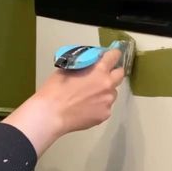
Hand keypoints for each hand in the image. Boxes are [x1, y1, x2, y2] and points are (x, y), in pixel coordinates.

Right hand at [2, 49, 124, 156]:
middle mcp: (108, 84)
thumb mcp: (68, 69)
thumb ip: (84, 64)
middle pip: (120, 75)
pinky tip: (86, 108)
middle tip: (102, 76)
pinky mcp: (105, 115)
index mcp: (99, 70)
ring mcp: (108, 101)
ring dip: (105, 91)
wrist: (51, 114)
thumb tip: (91, 63)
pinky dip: (99, 106)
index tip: (111, 56)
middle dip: (113, 73)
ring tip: (90, 96)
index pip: (114, 56)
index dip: (113, 55)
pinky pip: (106, 106)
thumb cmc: (55, 90)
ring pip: (112, 93)